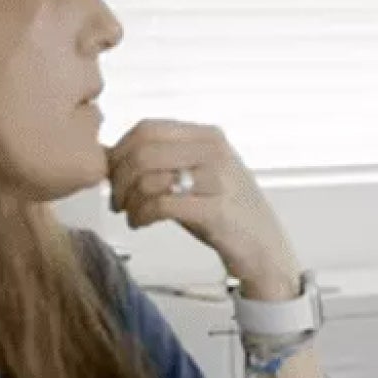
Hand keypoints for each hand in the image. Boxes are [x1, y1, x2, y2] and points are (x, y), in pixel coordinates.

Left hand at [106, 119, 301, 294]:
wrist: (265, 249)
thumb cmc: (225, 213)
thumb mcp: (200, 174)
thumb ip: (166, 159)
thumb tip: (112, 155)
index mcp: (208, 136)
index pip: (147, 128)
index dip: (120, 150)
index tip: (112, 172)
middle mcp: (215, 151)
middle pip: (143, 151)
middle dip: (119, 177)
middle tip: (116, 200)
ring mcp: (218, 179)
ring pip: (149, 177)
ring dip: (129, 199)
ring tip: (130, 214)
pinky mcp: (216, 210)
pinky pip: (162, 204)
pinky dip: (141, 215)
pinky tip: (141, 223)